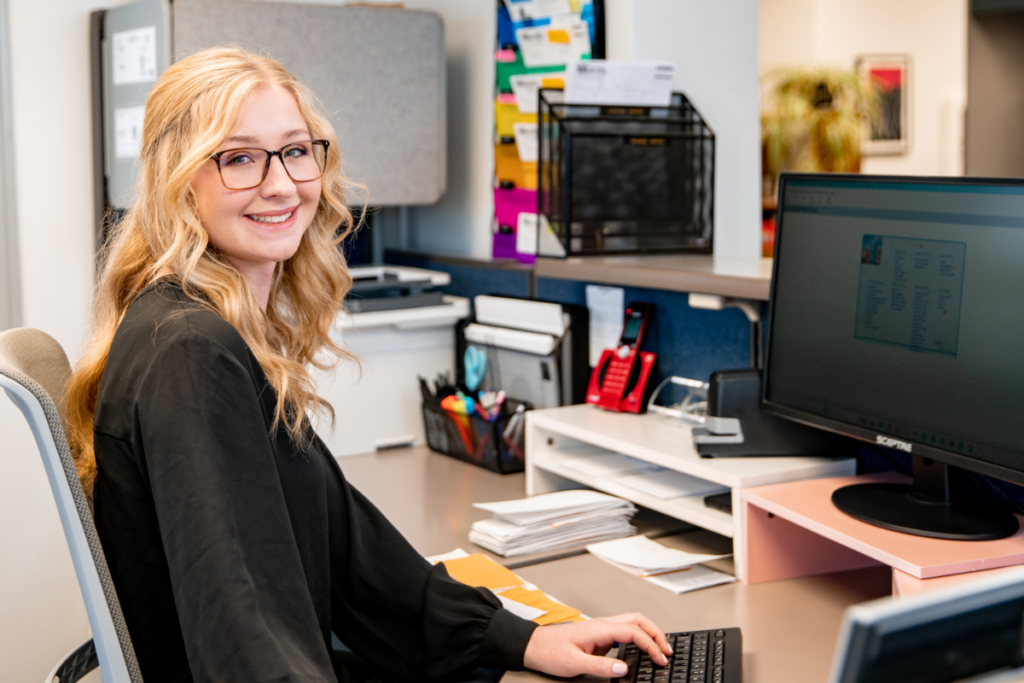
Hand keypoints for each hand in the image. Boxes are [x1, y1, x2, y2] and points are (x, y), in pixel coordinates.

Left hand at [523, 613, 670, 677]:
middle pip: (638, 620)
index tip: (660, 659)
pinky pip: (624, 630)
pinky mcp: (599, 634)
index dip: (651, 645)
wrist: (534, 645)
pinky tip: (641, 647)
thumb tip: (624, 668)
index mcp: (599, 628)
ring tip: (660, 648)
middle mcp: (602, 624)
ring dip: (649, 632)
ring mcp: (601, 627)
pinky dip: (639, 635)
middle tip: (667, 651)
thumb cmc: (550, 651)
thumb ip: (600, 665)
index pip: (634, 632)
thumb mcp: (574, 663)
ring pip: (632, 622)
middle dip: (656, 633)